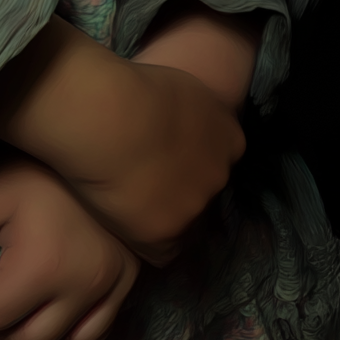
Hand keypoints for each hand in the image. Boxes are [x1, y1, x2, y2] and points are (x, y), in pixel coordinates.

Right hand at [0, 18, 245, 266]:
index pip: (217, 163)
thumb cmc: (129, 87)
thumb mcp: (178, 86)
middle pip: (203, 196)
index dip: (188, 166)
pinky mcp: (169, 235)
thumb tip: (173, 118)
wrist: (109, 116)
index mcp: (230, 136)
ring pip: (182, 225)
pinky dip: (139, 241)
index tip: (160, 162)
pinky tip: (115, 223)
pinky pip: (161, 253)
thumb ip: (187, 109)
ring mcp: (198, 207)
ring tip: (119, 203)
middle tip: (137, 184)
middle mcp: (222, 175)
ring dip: (157, 218)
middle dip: (178, 194)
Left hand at [0, 157, 140, 339]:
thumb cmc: (31, 167)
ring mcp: (112, 285)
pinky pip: (95, 332)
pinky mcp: (128, 280)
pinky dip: (67, 332)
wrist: (93, 142)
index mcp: (43, 266)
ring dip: (28, 333)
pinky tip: (48, 308)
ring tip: (12, 303)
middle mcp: (83, 285)